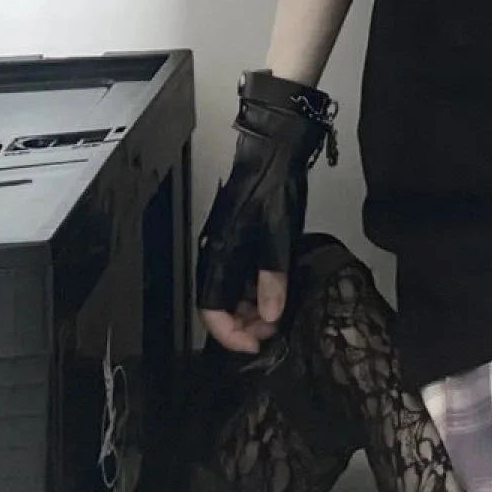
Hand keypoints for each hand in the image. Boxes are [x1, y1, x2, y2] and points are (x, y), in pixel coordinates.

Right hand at [196, 70, 336, 352]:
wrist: (274, 146)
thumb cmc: (273, 183)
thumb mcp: (279, 233)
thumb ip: (273, 276)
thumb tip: (271, 313)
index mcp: (222, 252)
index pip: (212, 308)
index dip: (230, 334)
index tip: (255, 346)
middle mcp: (218, 250)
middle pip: (219, 303)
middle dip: (243, 324)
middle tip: (272, 333)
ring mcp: (228, 242)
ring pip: (230, 290)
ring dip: (249, 308)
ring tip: (276, 316)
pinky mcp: (239, 234)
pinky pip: (239, 273)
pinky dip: (253, 288)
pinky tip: (274, 291)